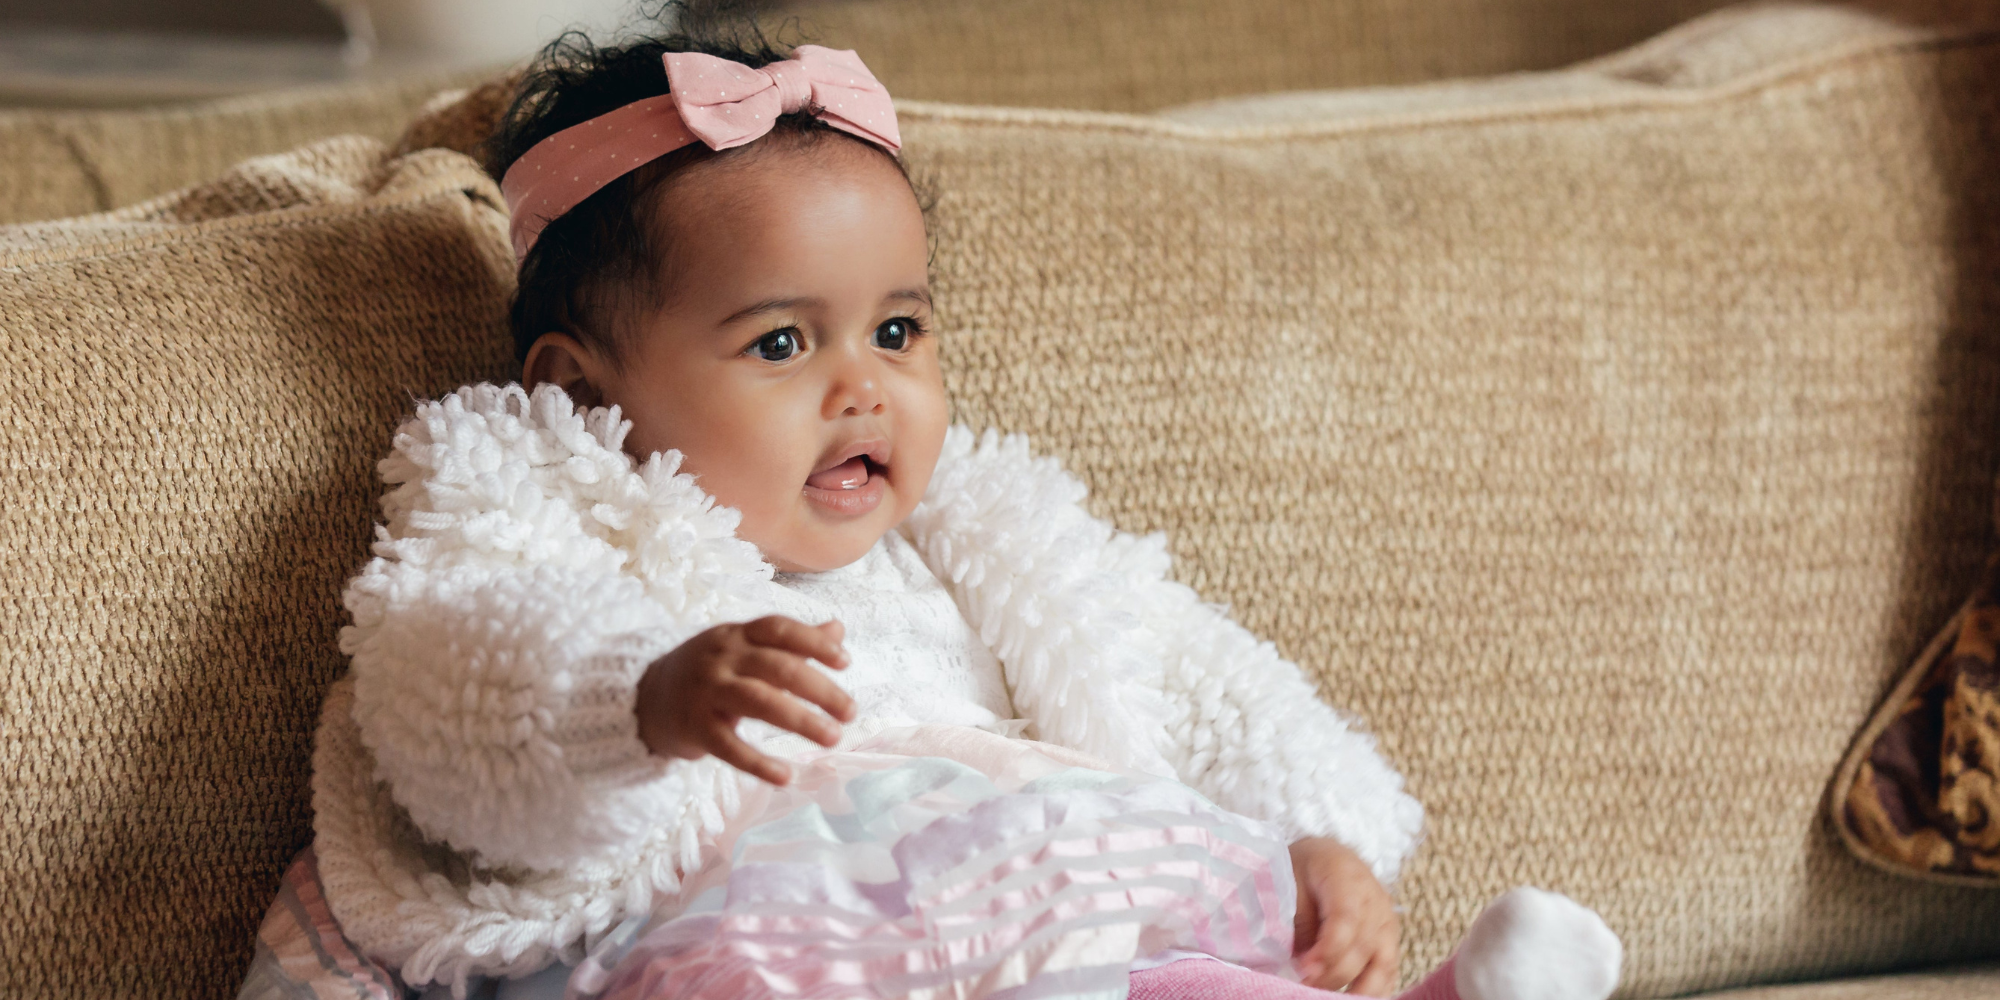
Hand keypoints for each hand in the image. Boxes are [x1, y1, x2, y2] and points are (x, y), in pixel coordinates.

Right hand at [634, 616, 854, 784]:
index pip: (778, 629)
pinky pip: (730, 747)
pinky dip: (758, 763)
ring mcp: (706, 692)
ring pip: (759, 702)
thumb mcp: (743, 648)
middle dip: (819, 689)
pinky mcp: (695, 728)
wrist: (645, 699)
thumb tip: (838, 629)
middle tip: (850, 713)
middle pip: (777, 667)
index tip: (845, 662)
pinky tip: (786, 776)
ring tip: (833, 738)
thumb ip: (790, 642)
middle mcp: (721, 659)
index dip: (814, 642)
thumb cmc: (709, 673)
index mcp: (737, 635)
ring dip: (801, 720)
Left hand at [1290, 837, 1398, 995]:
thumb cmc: (1300, 871)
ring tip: (1327, 995)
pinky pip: (1389, 969)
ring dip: (1356, 987)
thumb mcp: (1290, 883)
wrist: (1324, 857)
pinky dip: (1374, 989)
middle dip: (1334, 972)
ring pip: (1383, 963)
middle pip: (1363, 944)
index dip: (1329, 948)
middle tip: (1306, 983)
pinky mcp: (1390, 938)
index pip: (1347, 917)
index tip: (1305, 967)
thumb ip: (1301, 920)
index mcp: (1346, 874)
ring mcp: (1387, 919)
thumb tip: (1311, 964)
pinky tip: (1353, 997)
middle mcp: (1375, 898)